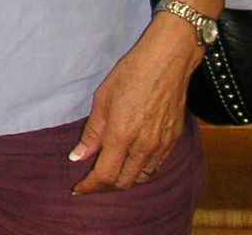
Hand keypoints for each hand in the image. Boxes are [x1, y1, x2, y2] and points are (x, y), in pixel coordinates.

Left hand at [69, 17, 202, 193]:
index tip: (77, 189)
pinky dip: (140, 171)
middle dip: (104, 186)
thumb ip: (92, 133)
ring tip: (109, 172)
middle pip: (123, 182)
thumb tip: (78, 157)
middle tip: (90, 181)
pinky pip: (155, 166)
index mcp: (122, 135)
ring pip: (141, 177)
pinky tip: (131, 162)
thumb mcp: (102, 99)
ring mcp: (162, 146)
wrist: (167, 61)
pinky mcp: (173, 141)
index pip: (104, 175)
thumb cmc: (131, 74)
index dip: (89, 186)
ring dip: (123, 180)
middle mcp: (144, 146)